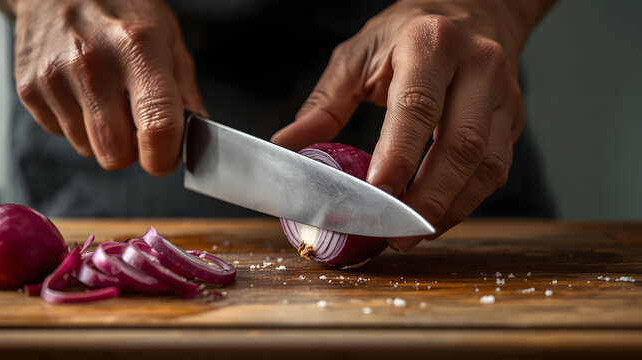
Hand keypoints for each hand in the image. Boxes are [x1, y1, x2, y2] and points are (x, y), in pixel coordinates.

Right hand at [9, 0, 204, 174]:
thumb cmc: (120, 7)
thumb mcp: (168, 36)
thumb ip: (185, 88)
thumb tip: (197, 129)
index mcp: (139, 49)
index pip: (157, 127)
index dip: (164, 157)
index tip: (165, 159)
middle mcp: (93, 64)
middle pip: (116, 153)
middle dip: (132, 151)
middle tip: (137, 125)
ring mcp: (55, 77)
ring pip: (88, 149)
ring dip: (103, 136)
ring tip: (107, 98)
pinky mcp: (29, 89)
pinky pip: (62, 134)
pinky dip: (76, 123)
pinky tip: (82, 92)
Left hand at [271, 0, 553, 249]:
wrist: (470, 12)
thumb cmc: (406, 36)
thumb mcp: (357, 57)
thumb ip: (324, 104)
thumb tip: (287, 148)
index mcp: (430, 44)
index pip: (418, 107)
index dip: (399, 156)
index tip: (377, 195)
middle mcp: (477, 66)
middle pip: (461, 144)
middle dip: (428, 198)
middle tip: (397, 233)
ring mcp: (503, 94)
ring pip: (486, 165)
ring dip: (450, 208)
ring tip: (415, 233)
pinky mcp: (512, 118)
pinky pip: (496, 169)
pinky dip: (467, 200)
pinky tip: (438, 215)